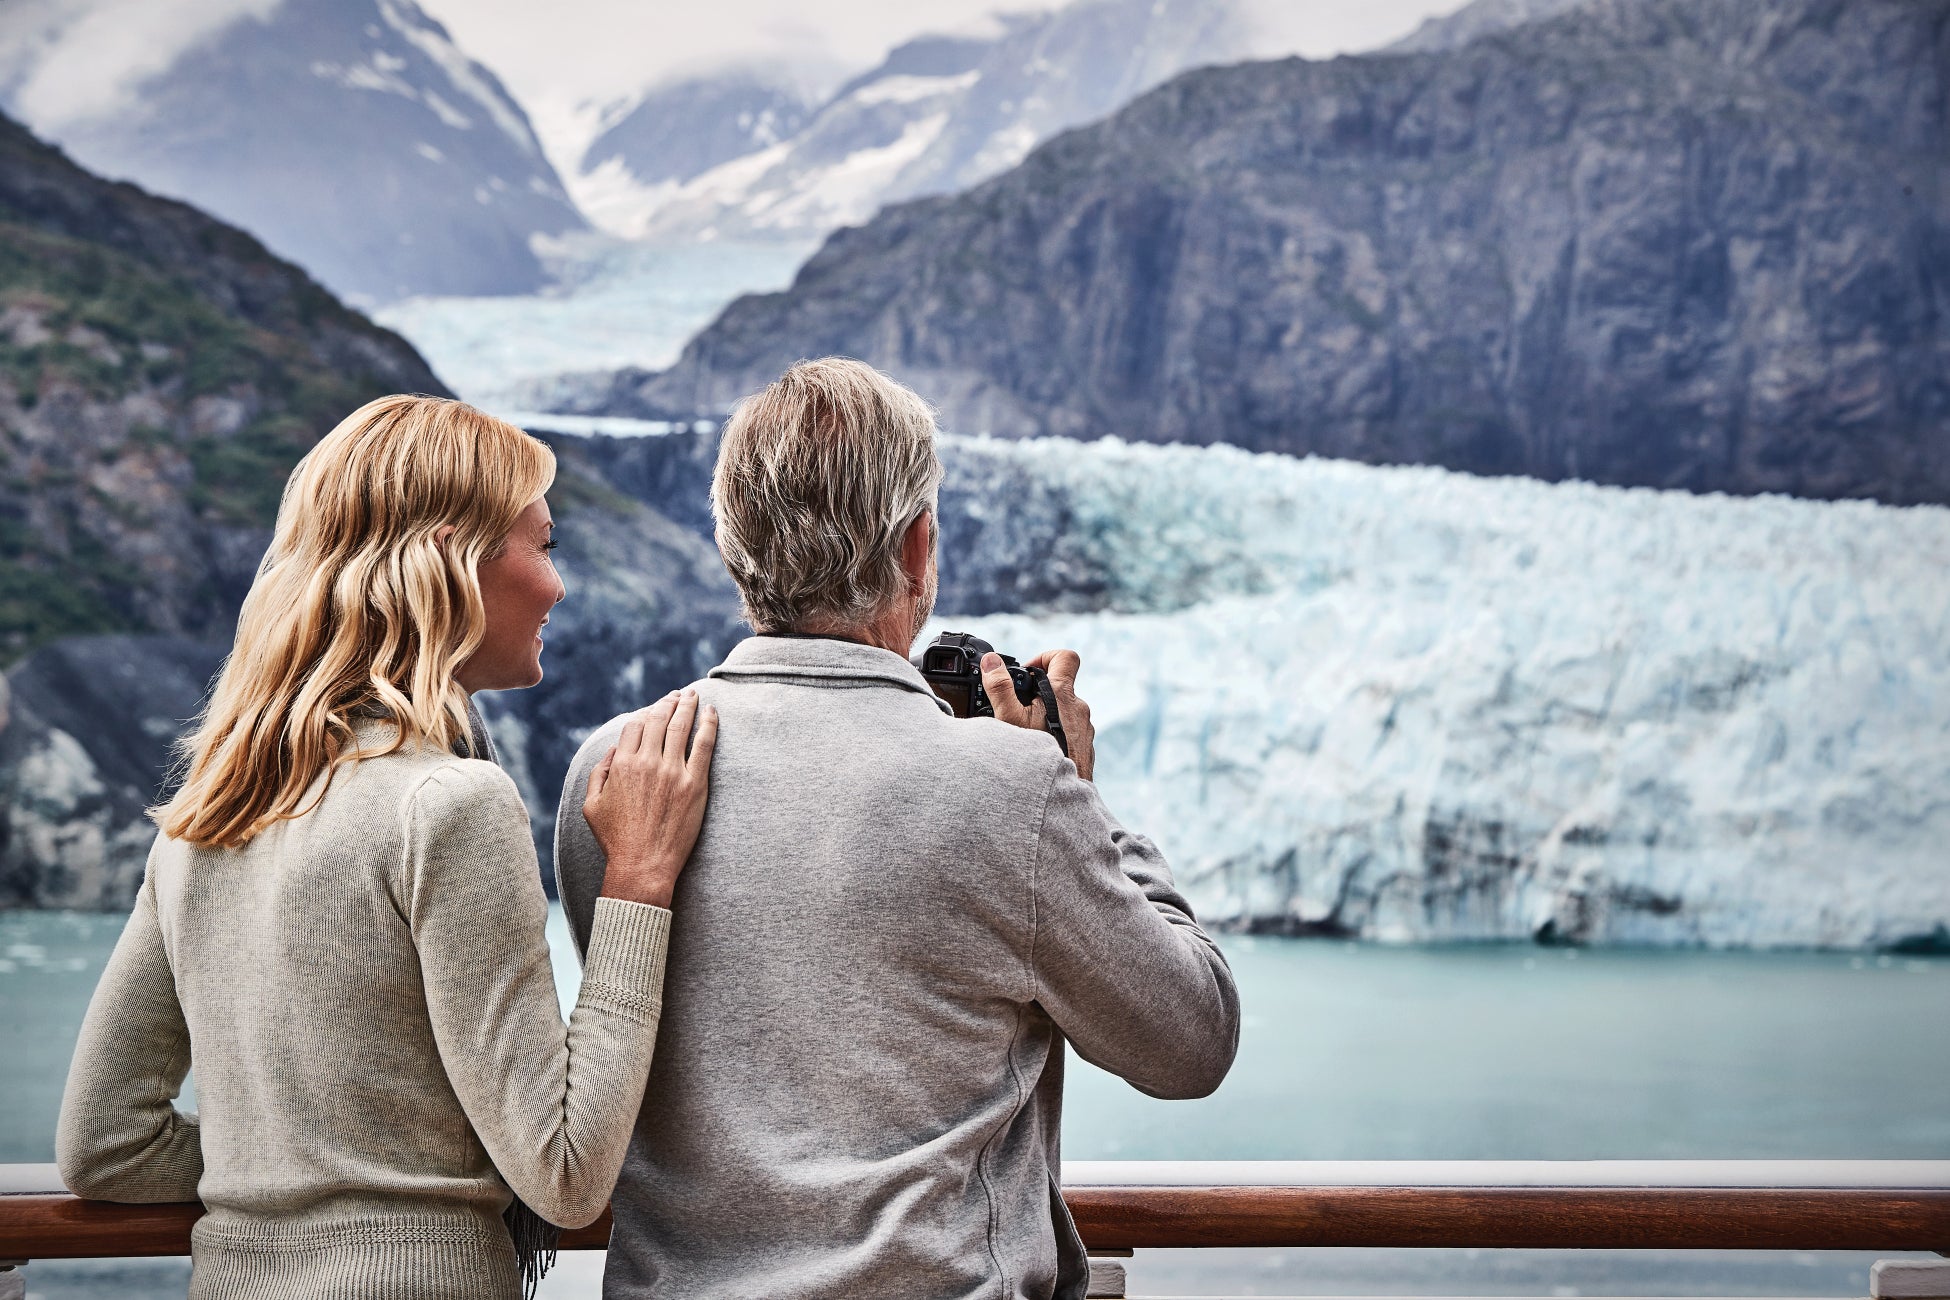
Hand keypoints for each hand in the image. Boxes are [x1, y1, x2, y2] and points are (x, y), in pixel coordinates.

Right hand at [586, 689, 717, 907]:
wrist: (642, 865)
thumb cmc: (615, 839)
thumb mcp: (592, 805)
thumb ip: (599, 773)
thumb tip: (613, 750)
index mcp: (621, 765)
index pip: (635, 725)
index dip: (646, 713)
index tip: (655, 710)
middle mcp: (646, 762)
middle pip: (659, 719)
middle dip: (669, 702)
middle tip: (679, 695)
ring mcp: (672, 772)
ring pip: (681, 726)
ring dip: (688, 706)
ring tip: (694, 696)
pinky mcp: (695, 784)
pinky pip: (704, 745)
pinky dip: (709, 724)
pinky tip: (712, 712)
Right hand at [980, 649, 1095, 781]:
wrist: (1060, 797)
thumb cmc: (1036, 759)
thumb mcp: (1009, 719)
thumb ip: (1000, 687)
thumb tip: (991, 662)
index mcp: (1063, 694)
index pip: (1066, 657)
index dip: (1046, 656)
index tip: (1029, 670)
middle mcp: (1079, 708)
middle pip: (1060, 686)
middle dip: (1038, 692)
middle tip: (1019, 706)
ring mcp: (1085, 728)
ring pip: (1064, 710)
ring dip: (1046, 714)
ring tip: (1026, 731)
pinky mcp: (1085, 746)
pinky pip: (1070, 731)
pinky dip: (1055, 733)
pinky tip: (1039, 748)